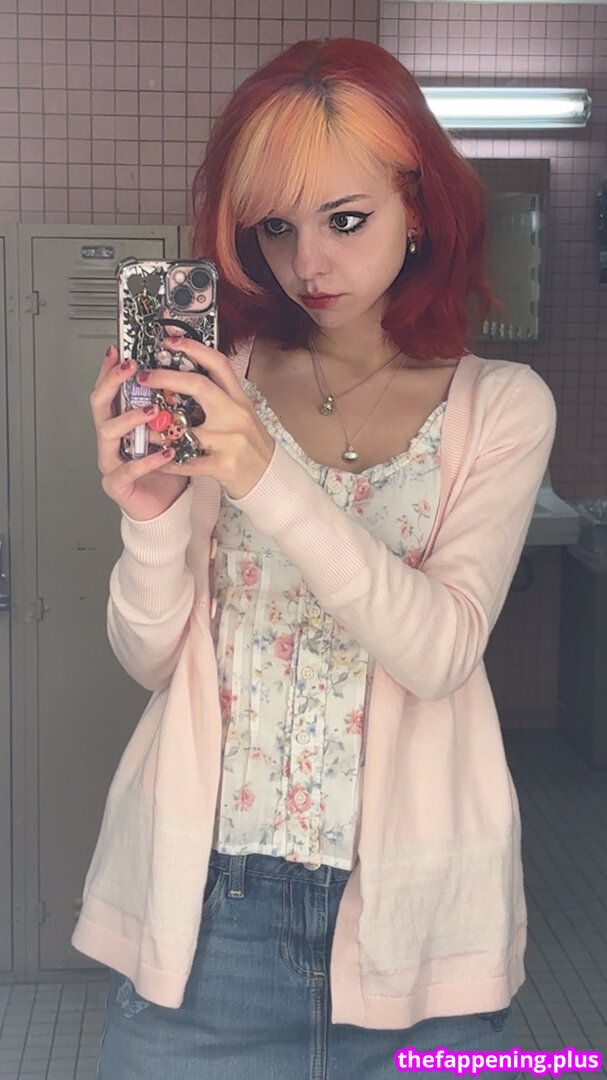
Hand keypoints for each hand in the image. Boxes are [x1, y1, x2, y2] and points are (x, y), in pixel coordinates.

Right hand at [90, 345, 190, 520]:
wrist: (166, 505)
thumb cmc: (166, 466)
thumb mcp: (170, 430)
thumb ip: (169, 407)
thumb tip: (185, 375)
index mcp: (120, 421)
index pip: (110, 389)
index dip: (110, 369)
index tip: (119, 350)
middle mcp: (110, 438)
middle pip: (99, 404)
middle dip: (112, 383)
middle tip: (132, 369)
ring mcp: (109, 460)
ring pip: (107, 433)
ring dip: (130, 418)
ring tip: (153, 410)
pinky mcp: (117, 484)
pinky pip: (127, 470)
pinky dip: (147, 460)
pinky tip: (165, 452)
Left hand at [133, 337, 275, 499]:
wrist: (268, 477)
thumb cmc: (250, 444)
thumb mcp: (241, 413)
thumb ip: (219, 396)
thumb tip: (186, 376)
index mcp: (239, 399)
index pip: (218, 364)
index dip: (194, 348)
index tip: (170, 340)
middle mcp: (236, 415)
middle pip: (200, 386)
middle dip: (167, 377)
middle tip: (144, 377)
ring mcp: (230, 440)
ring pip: (185, 429)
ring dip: (157, 428)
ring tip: (139, 427)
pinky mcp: (222, 465)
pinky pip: (186, 462)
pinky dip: (166, 462)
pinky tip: (154, 459)